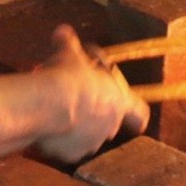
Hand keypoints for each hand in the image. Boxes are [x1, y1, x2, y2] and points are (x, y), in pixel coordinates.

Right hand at [33, 25, 149, 162]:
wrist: (48, 104)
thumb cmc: (68, 76)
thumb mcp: (70, 54)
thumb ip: (69, 43)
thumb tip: (62, 31)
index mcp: (119, 102)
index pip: (139, 113)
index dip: (136, 112)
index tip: (132, 111)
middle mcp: (110, 126)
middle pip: (108, 122)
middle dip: (93, 112)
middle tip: (74, 99)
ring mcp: (91, 143)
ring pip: (86, 136)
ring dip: (75, 126)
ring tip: (55, 111)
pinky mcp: (70, 154)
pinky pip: (66, 146)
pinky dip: (58, 139)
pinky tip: (45, 125)